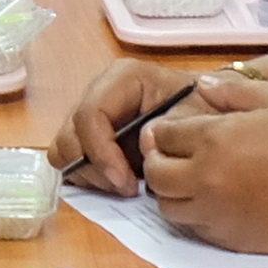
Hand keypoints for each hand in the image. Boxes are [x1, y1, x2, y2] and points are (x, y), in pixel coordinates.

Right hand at [49, 55, 197, 191]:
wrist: (203, 109)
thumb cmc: (201, 106)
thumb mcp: (196, 116)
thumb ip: (171, 130)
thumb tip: (143, 146)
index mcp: (122, 78)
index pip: (90, 114)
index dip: (100, 152)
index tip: (125, 182)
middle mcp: (98, 92)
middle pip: (70, 135)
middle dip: (95, 168)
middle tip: (127, 188)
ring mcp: (89, 115)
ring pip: (63, 150)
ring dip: (89, 175)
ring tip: (124, 185)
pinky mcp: (87, 136)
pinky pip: (69, 161)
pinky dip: (87, 177)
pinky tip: (117, 182)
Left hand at [140, 70, 267, 253]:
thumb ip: (234, 90)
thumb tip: (201, 86)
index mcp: (217, 139)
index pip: (163, 135)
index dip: (164, 130)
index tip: (172, 129)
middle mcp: (208, 179)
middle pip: (155, 174)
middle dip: (158, 161)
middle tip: (174, 154)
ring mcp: (218, 214)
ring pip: (167, 206)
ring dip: (172, 191)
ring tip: (192, 178)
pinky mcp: (231, 240)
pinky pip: (193, 228)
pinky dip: (194, 214)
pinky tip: (214, 200)